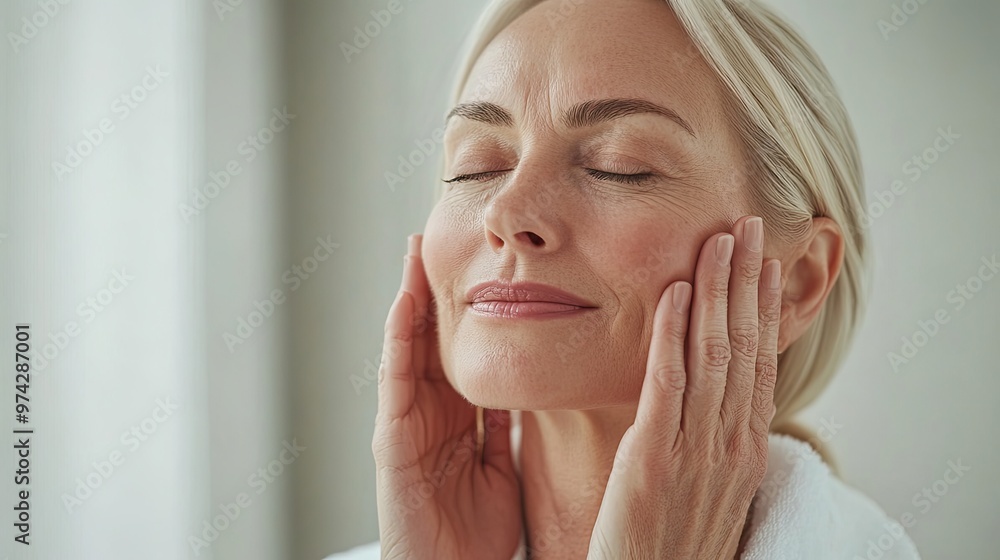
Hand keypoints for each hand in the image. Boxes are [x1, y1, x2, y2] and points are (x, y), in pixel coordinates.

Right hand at [373, 234, 522, 559]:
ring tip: (415, 252)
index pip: (460, 352)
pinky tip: (405, 303)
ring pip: (408, 348)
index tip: (478, 267)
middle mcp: (430, 414)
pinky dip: (399, 339)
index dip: (466, 311)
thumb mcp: (502, 469)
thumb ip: (505, 430)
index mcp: (459, 420)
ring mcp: (407, 422)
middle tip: (437, 239)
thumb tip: (524, 393)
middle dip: (433, 291)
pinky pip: (396, 379)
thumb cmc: (474, 535)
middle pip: (431, 339)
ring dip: (410, 299)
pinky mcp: (391, 438)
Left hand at [588, 216, 780, 559]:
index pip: (761, 363)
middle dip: (747, 282)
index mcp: (744, 450)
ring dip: (717, 292)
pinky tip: (674, 293)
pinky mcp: (654, 460)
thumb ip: (711, 440)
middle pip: (744, 347)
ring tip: (719, 240)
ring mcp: (697, 451)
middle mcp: (730, 444)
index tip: (766, 262)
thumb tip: (708, 398)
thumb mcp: (709, 490)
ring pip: (714, 355)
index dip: (764, 308)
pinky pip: (667, 385)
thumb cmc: (674, 547)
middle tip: (750, 226)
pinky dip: (672, 334)